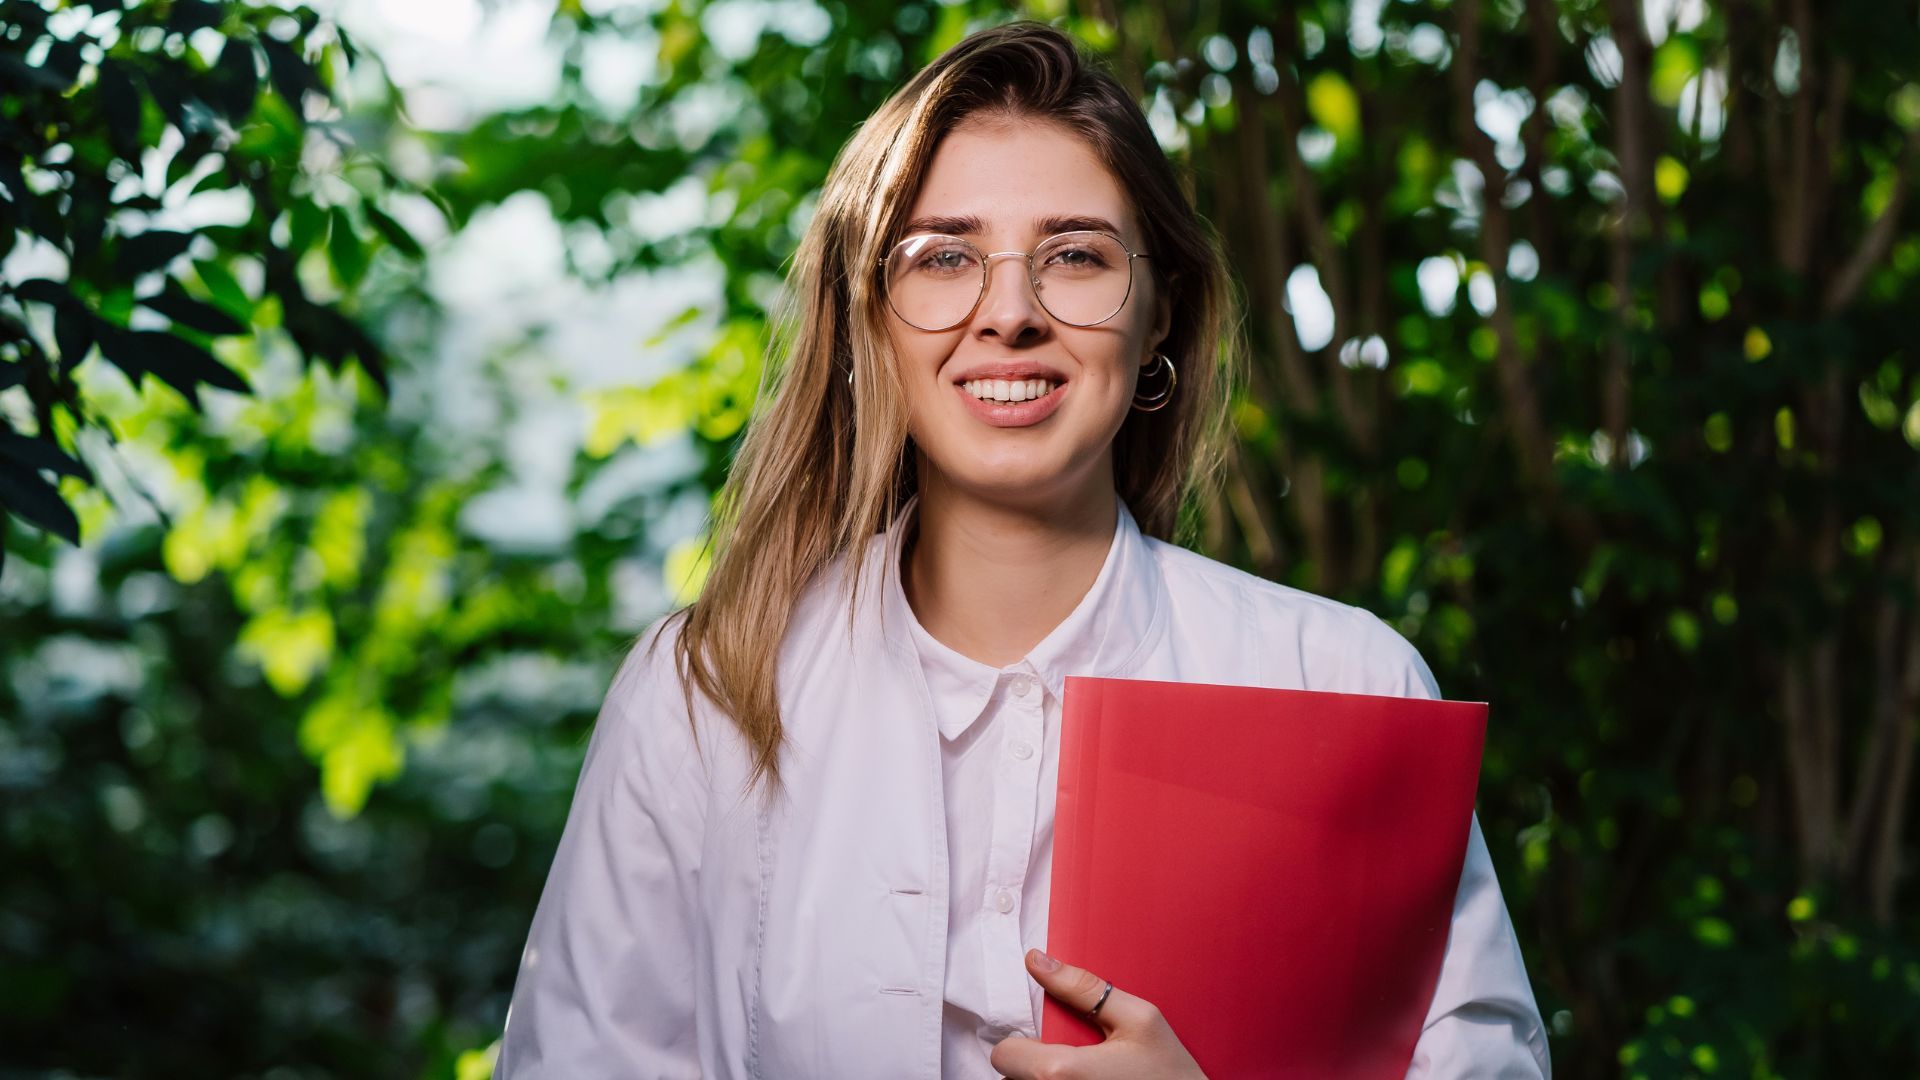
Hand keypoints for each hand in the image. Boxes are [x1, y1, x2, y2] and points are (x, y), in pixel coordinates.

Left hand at [988, 948, 1207, 1079]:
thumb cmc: (1171, 1073)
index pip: (1004, 1054)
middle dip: (1034, 1063)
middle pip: (1012, 1077)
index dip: (1021, 1042)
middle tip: (1073, 1056)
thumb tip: (1037, 960)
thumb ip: (1083, 988)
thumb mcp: (1139, 1019)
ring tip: (1085, 1074)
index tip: (1048, 1039)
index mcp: (1061, 1072)